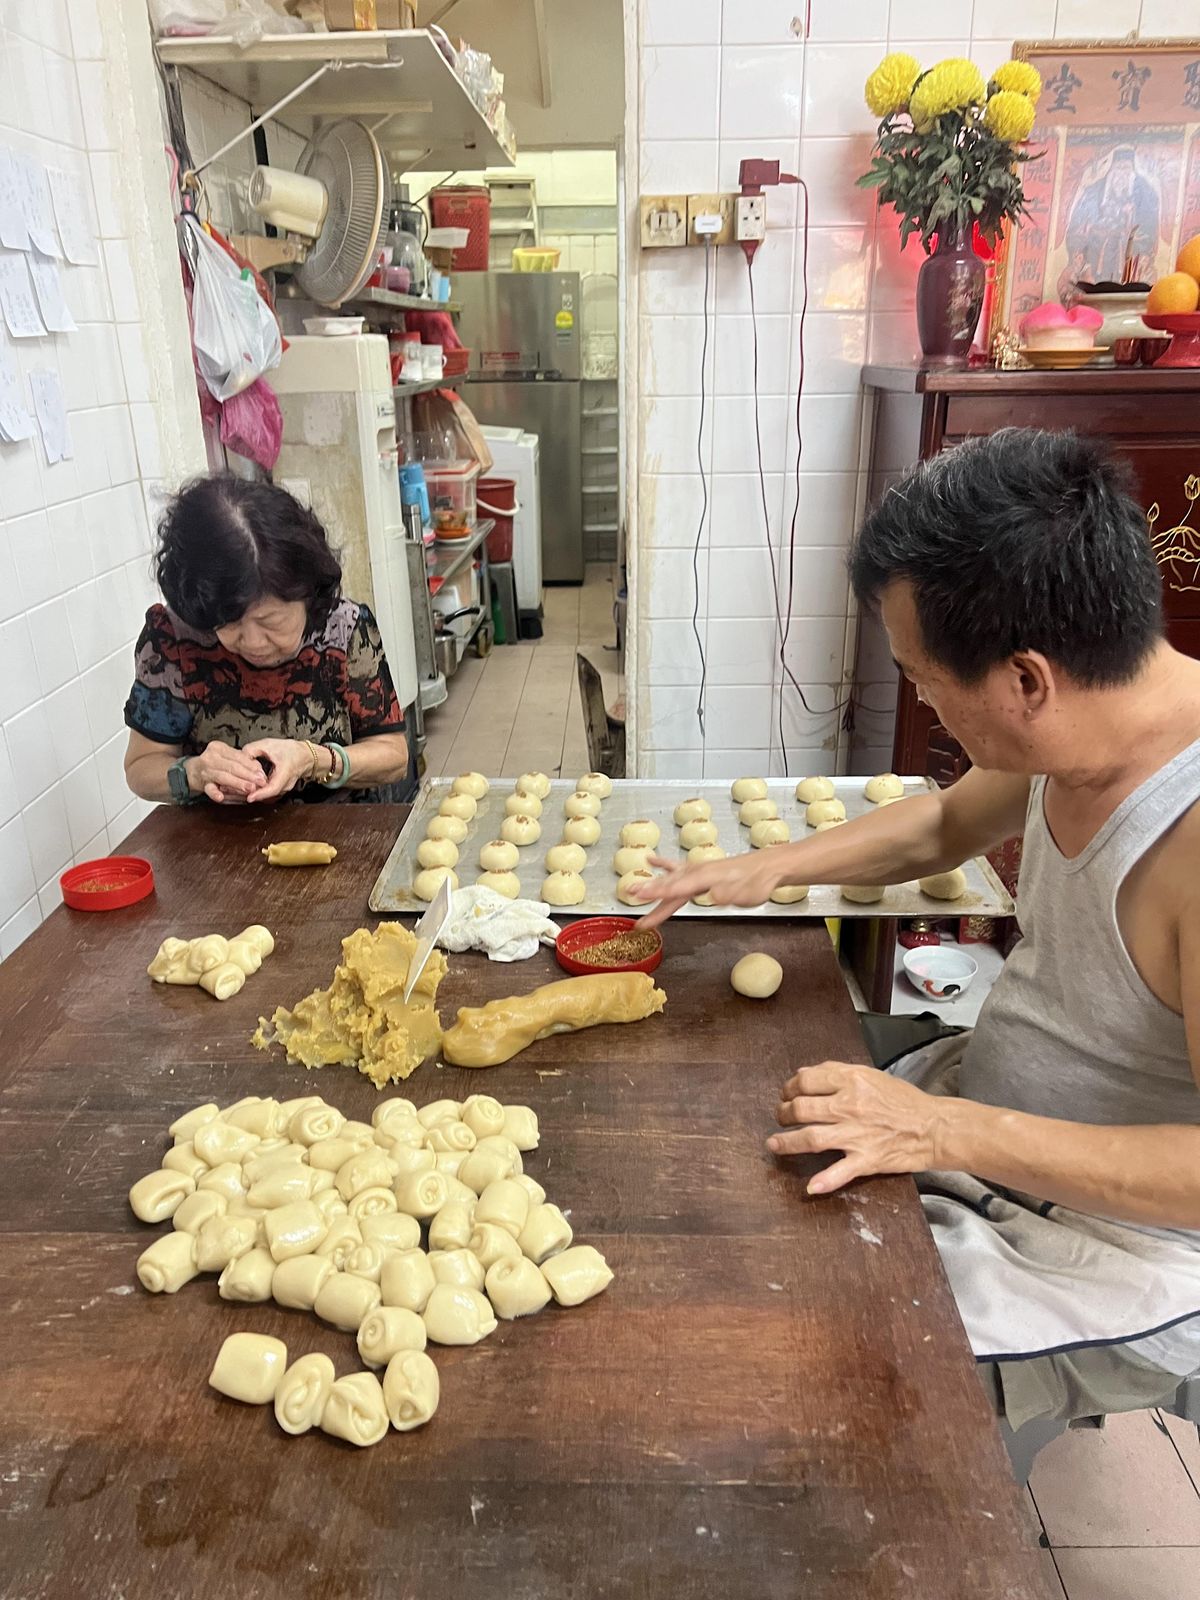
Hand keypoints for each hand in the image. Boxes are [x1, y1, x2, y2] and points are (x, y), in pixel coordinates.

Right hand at [188, 740, 268, 804]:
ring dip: (238, 783)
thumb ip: (241, 761)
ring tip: (250, 788)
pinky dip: (214, 793)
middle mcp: (211, 757)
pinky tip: (220, 797)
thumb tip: (258, 769)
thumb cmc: (214, 764)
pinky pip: (209, 788)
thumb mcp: (226, 757)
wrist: (192, 771)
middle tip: (260, 782)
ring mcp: (206, 771)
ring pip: (224, 777)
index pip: (238, 756)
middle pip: (233, 766)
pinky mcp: (202, 784)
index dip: (251, 765)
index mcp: (219, 748)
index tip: (261, 773)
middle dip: (248, 775)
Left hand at [241, 738, 321, 803]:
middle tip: (238, 790)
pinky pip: (268, 795)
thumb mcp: (269, 744)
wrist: (305, 756)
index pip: (273, 788)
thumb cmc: (291, 750)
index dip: (261, 794)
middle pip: (267, 795)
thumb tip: (240, 757)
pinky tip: (249, 788)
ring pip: (267, 796)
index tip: (250, 797)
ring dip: (254, 793)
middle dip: (252, 793)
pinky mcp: (280, 791)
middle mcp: (285, 785)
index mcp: (286, 773)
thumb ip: (252, 749)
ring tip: (241, 789)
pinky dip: (258, 792)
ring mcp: (283, 789)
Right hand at [631, 850, 784, 928]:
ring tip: (635, 888)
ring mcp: (701, 870)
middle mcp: (701, 872)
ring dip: (653, 884)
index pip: (678, 887)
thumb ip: (730, 894)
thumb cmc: (761, 881)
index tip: (639, 896)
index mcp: (708, 878)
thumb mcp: (750, 893)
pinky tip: (652, 859)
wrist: (770, 866)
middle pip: (671, 883)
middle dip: (650, 889)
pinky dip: (664, 864)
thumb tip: (713, 896)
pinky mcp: (704, 871)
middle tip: (630, 895)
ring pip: (672, 878)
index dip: (658, 892)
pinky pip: (680, 869)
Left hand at [769, 1062, 952, 1194]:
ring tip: (774, 1144)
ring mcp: (858, 1134)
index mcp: (852, 1081)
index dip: (789, 1088)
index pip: (806, 1081)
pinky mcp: (867, 1159)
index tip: (786, 1094)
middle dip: (783, 1113)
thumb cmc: (905, 1101)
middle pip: (802, 1109)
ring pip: (812, 1138)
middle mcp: (851, 1106)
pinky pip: (841, 1171)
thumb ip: (836, 1073)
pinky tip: (810, 1186)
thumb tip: (802, 1075)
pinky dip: (825, 1181)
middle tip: (780, 1117)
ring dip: (787, 1142)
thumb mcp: (871, 1075)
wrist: (935, 1126)